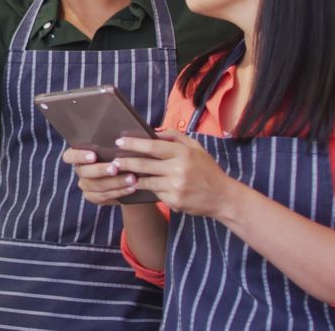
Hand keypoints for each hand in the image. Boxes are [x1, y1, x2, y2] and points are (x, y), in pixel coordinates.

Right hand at [62, 148, 137, 204]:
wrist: (130, 173)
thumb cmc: (121, 153)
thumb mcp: (116, 145)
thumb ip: (113, 141)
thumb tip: (120, 134)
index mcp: (79, 154)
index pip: (69, 156)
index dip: (79, 156)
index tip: (93, 156)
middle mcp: (80, 170)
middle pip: (84, 172)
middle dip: (100, 170)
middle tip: (115, 168)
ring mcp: (86, 185)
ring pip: (96, 185)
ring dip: (115, 182)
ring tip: (132, 179)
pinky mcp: (94, 197)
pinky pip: (104, 196)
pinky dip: (119, 192)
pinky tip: (131, 188)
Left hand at [112, 131, 238, 217]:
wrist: (222, 197)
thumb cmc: (207, 170)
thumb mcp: (196, 149)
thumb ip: (176, 138)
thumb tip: (154, 132)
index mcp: (183, 154)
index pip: (153, 147)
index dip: (134, 144)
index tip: (119, 141)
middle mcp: (179, 170)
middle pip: (145, 164)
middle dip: (126, 162)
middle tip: (112, 160)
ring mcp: (176, 187)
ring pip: (146, 181)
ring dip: (131, 177)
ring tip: (119, 173)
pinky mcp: (174, 201)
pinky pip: (154, 193)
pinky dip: (145, 189)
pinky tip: (135, 186)